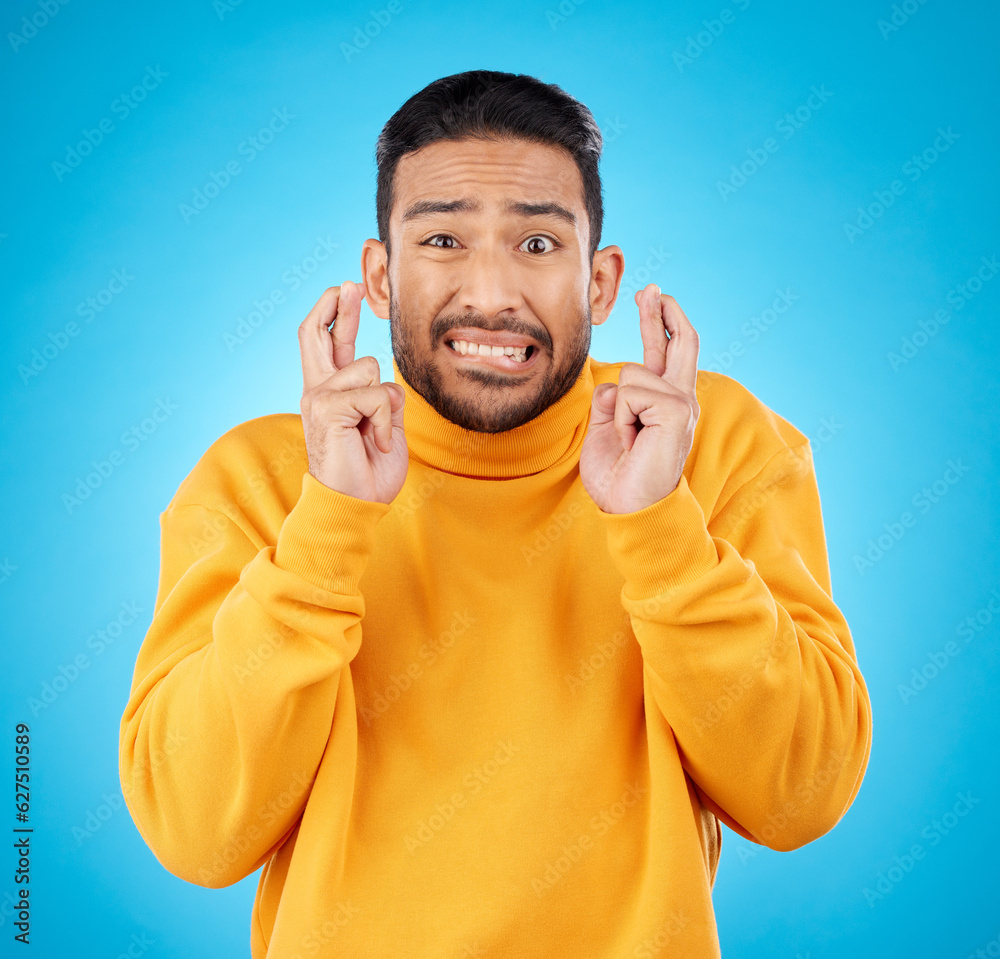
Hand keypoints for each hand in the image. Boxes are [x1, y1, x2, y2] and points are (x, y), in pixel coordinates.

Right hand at [297, 281, 407, 503]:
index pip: (327, 342)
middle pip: (316, 333)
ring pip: (368, 367)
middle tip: (350, 283)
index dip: (336, 313)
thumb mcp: (384, 425)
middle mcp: (317, 390)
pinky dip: (386, 421)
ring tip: (377, 435)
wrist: (354, 505)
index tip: (348, 289)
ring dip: (387, 404)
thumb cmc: (369, 471)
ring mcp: (317, 397)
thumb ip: (383, 397)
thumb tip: (387, 379)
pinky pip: (375, 394)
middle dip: (336, 305)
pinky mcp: (324, 408)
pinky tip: (377, 442)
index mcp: (331, 393)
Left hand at [580, 284, 699, 513]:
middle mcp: (680, 400)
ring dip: (616, 409)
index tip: (652, 298)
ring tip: (626, 438)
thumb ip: (610, 401)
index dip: (658, 323)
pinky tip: (632, 438)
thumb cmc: (617, 476)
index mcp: (664, 404)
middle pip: (678, 342)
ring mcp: (682, 404)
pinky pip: (630, 392)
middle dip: (660, 312)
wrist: (629, 508)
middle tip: (651, 287)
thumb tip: (610, 382)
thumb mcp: (605, 429)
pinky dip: (620, 417)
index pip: (665, 353)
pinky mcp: (677, 411)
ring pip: (631, 374)